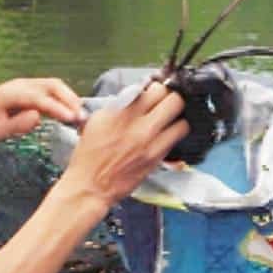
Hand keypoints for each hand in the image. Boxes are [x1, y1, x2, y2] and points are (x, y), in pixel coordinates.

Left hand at [0, 78, 84, 145]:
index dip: (58, 108)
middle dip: (70, 99)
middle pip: (52, 85)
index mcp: (9, 94)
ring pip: (53, 86)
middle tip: (83, 118)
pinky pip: (49, 91)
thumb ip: (16, 125)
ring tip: (80, 116)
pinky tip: (70, 112)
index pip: (40, 98)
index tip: (72, 119)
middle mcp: (19, 85)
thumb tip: (37, 116)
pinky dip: (63, 99)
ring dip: (69, 98)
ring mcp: (24, 86)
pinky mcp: (27, 92)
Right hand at [56, 83, 188, 207]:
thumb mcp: (97, 120)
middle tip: (166, 102)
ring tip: (169, 121)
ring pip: (182, 123)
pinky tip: (165, 136)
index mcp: (122, 113)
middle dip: (172, 98)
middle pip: (174, 101)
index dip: (157, 87)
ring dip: (177, 119)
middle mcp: (139, 127)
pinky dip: (173, 136)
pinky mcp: (157, 160)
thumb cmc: (90, 155)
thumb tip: (137, 94)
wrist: (91, 185)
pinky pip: (176, 142)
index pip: (154, 89)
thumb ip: (119, 104)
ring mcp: (151, 144)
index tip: (156, 91)